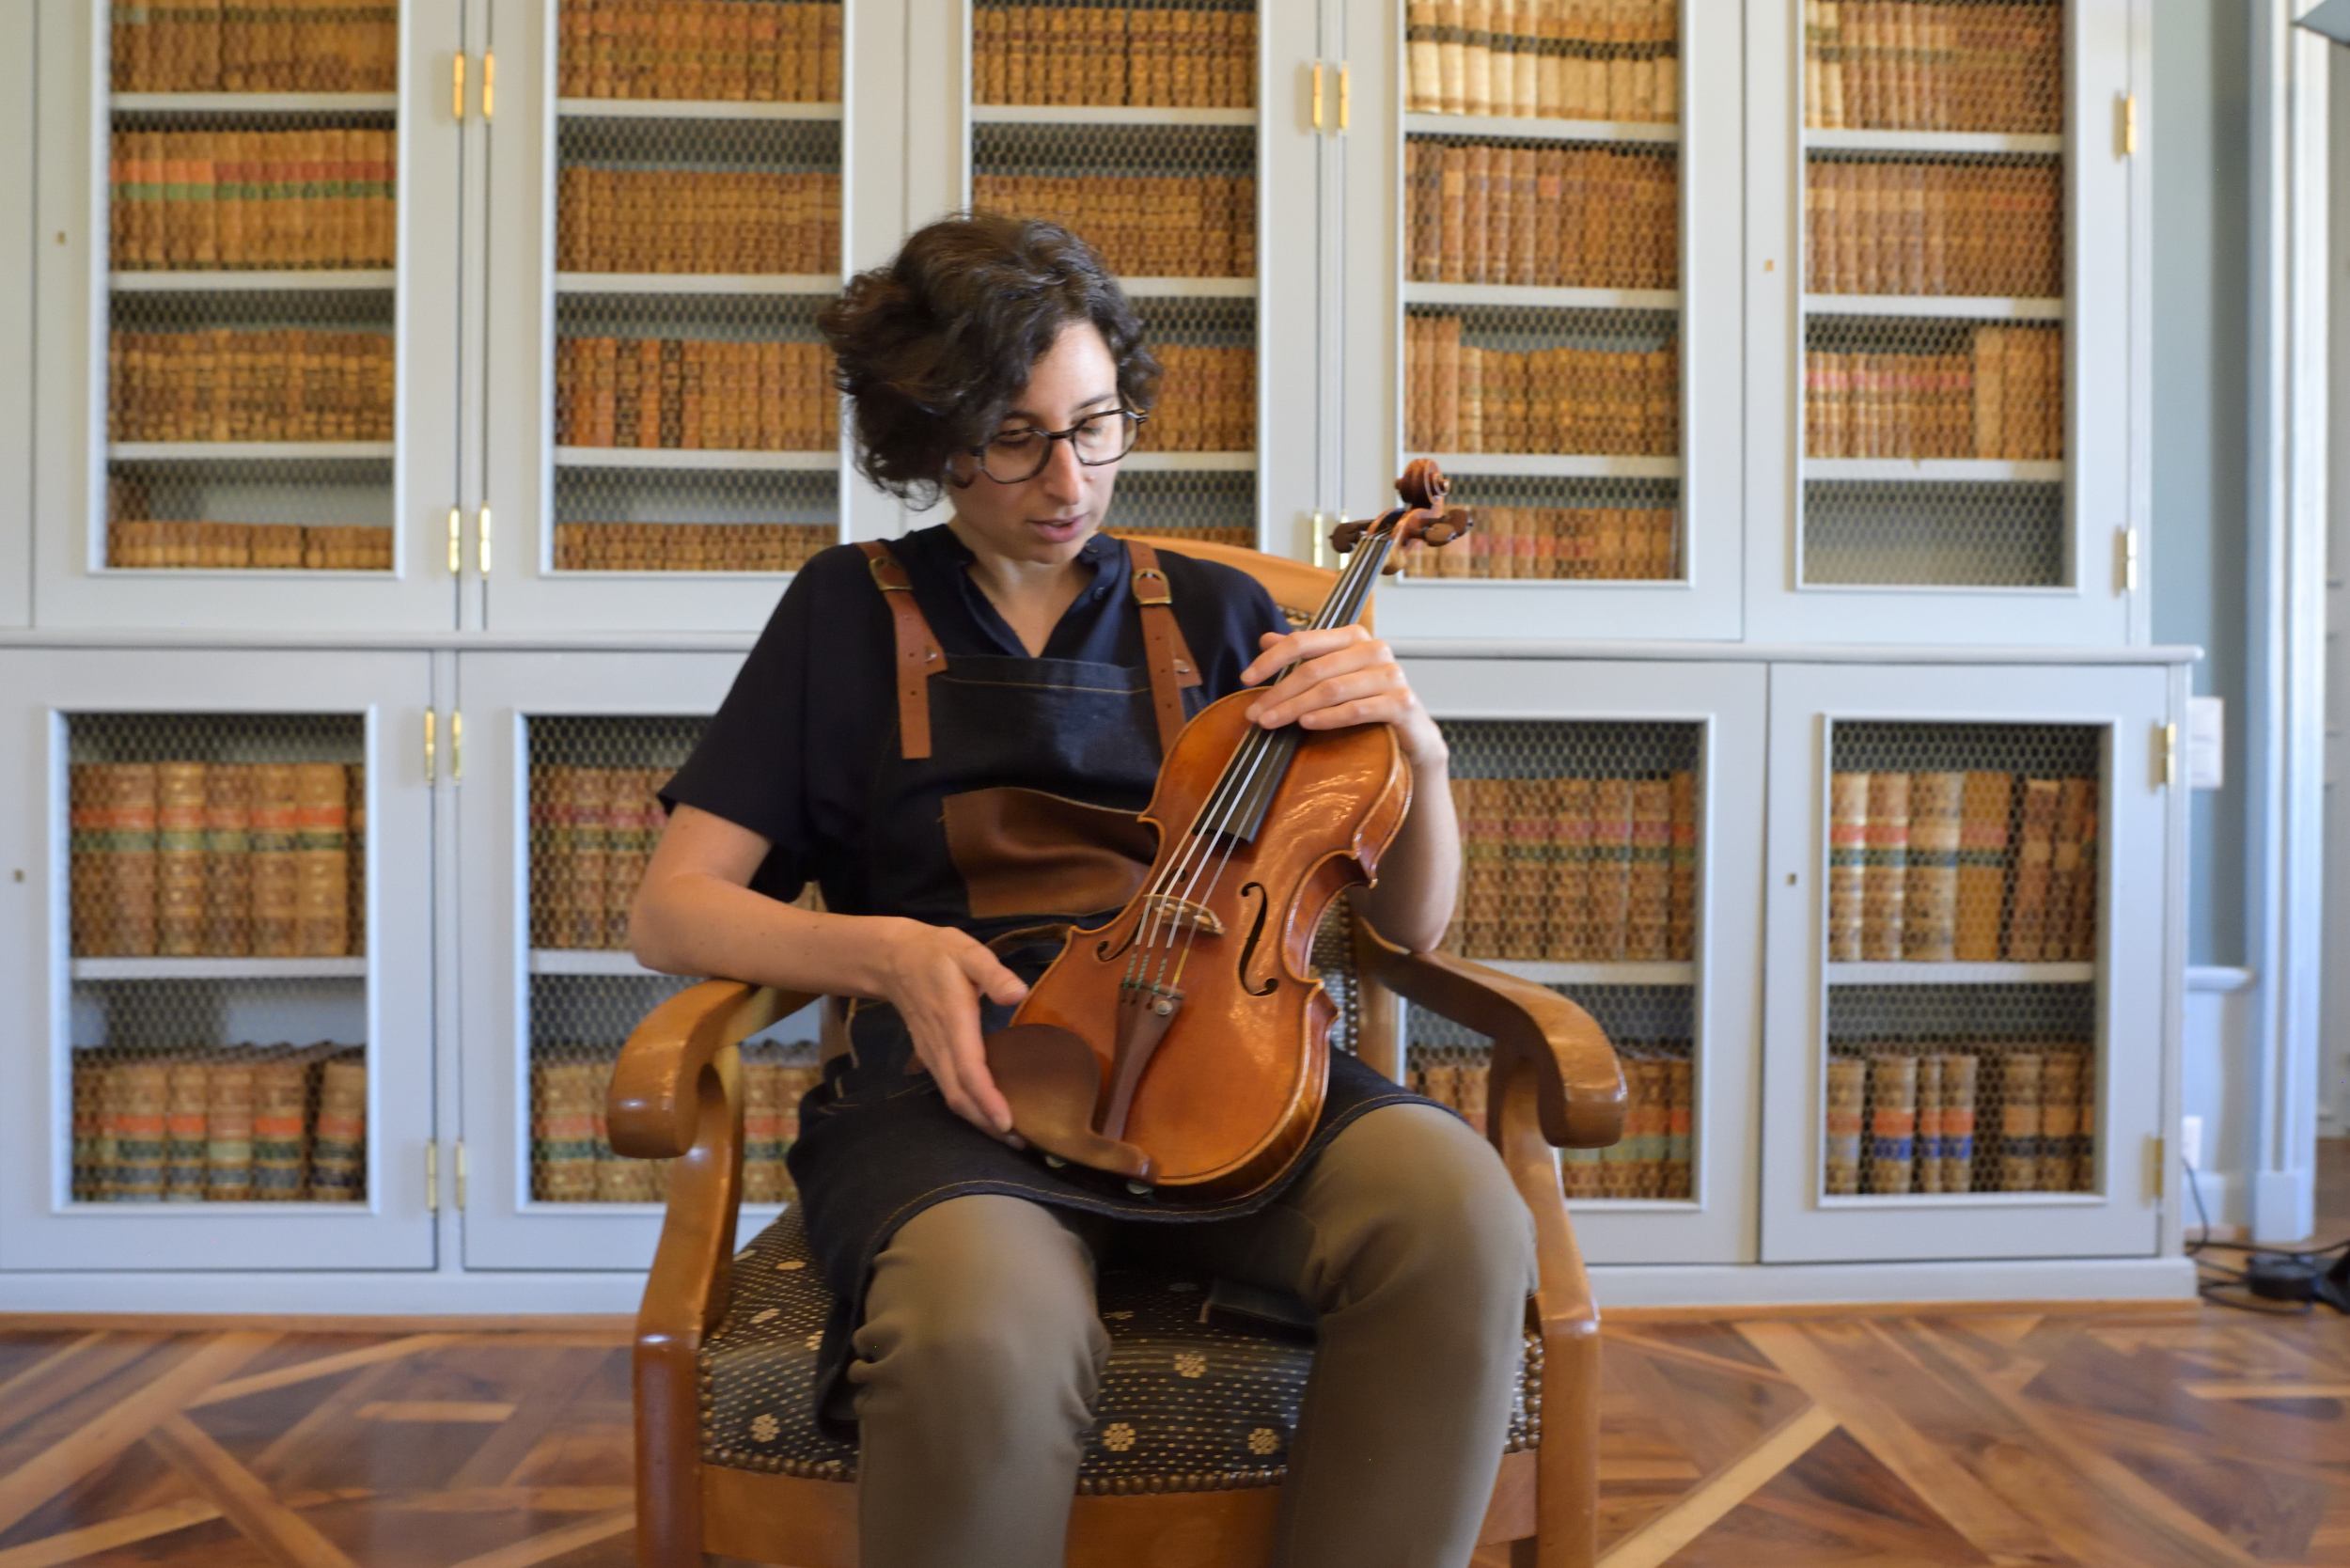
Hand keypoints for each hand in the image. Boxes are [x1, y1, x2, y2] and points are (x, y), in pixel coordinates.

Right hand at [876, 920, 1029, 1145]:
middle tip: (1021, 1142)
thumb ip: (993, 972)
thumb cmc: (937, 954)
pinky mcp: (931, 1056)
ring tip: (1010, 1136)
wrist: (893, 959)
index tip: (1007, 1122)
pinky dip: (969, 1107)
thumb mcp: (967, 951)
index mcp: (952, 1020)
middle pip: (959, 1095)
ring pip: (952, 1096)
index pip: (969, 1069)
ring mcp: (932, 1054)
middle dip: (986, 1123)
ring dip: (978, 1120)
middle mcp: (939, 1045)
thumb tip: (1017, 993)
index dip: (987, 1098)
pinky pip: (949, 1089)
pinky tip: (988, 1113)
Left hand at [1239, 626, 1447, 770]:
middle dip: (1278, 692)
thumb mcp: (1332, 675)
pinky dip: (1328, 717)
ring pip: (1331, 690)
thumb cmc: (1368, 700)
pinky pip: (1356, 709)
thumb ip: (1304, 656)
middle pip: (1314, 669)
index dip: (1271, 659)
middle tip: (1254, 713)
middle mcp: (1375, 649)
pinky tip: (1306, 724)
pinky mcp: (1402, 702)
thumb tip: (1265, 638)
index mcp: (1353, 637)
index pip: (1303, 641)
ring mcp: (1391, 675)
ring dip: (1295, 708)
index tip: (1245, 678)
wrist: (1411, 733)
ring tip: (1271, 722)